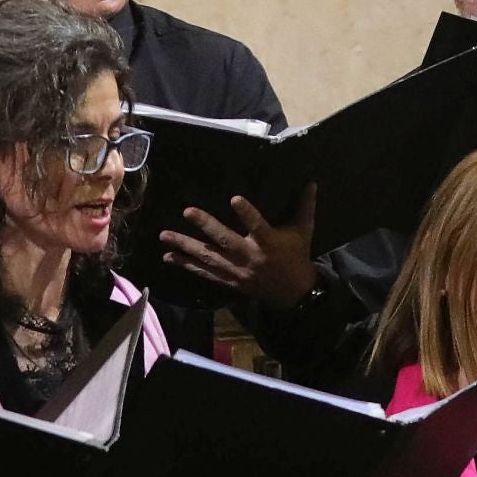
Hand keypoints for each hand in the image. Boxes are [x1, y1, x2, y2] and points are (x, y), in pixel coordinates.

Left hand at [163, 185, 318, 307]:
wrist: (294, 293)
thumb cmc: (297, 257)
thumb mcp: (303, 232)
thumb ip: (305, 207)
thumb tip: (311, 183)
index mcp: (269, 243)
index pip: (258, 225)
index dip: (247, 213)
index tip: (234, 198)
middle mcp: (250, 256)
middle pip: (225, 241)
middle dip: (206, 226)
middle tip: (187, 211)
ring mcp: (237, 270)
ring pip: (209, 257)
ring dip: (185, 246)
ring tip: (164, 236)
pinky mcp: (230, 281)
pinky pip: (205, 273)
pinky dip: (187, 265)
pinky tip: (169, 257)